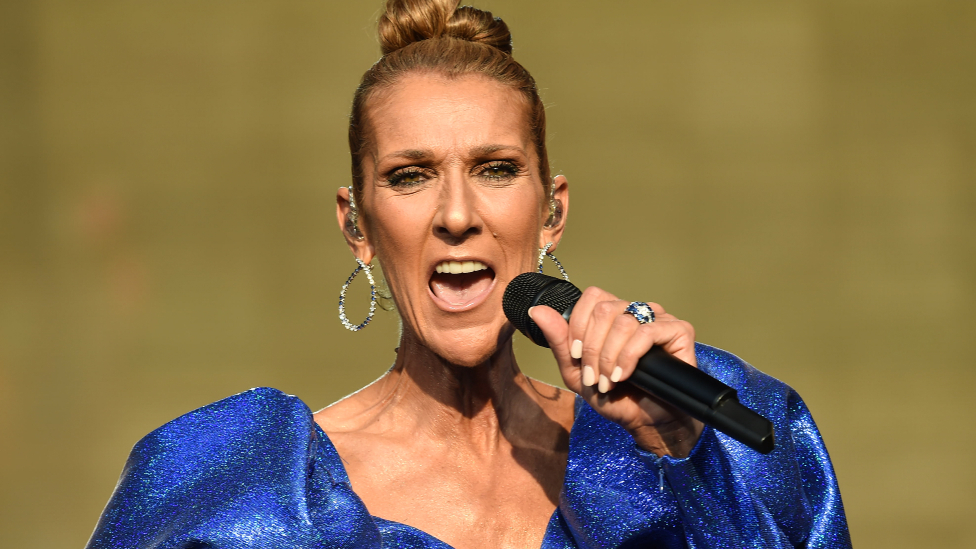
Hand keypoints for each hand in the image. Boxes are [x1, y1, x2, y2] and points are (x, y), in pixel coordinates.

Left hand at [529, 287, 703, 457]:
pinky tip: (625, 376)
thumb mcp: (578, 372)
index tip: (578, 357)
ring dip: (609, 357)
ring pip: (623, 321)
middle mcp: (637, 310)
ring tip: (609, 382)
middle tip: (595, 377)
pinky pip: (647, 332)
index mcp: (614, 314)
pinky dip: (629, 357)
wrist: (647, 422)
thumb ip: (559, 341)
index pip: (592, 297)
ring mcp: (659, 318)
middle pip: (604, 310)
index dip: (579, 326)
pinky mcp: (679, 331)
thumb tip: (537, 310)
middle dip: (593, 349)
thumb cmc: (616, 396)